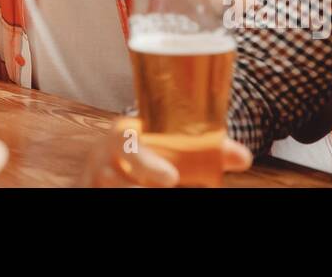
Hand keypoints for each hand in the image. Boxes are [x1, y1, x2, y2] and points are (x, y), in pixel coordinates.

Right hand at [83, 118, 253, 186]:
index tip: (172, 178)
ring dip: (128, 190)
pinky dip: (114, 197)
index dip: (147, 162)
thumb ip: (209, 151)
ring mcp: (93, 179)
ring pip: (108, 190)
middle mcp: (101, 157)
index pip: (127, 144)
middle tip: (168, 185)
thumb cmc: (153, 149)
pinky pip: (98, 196)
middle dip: (132, 189)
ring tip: (154, 191)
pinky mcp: (88, 189)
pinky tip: (141, 191)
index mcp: (123, 135)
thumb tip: (243, 157)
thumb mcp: (174, 146)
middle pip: (112, 178)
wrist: (119, 154)